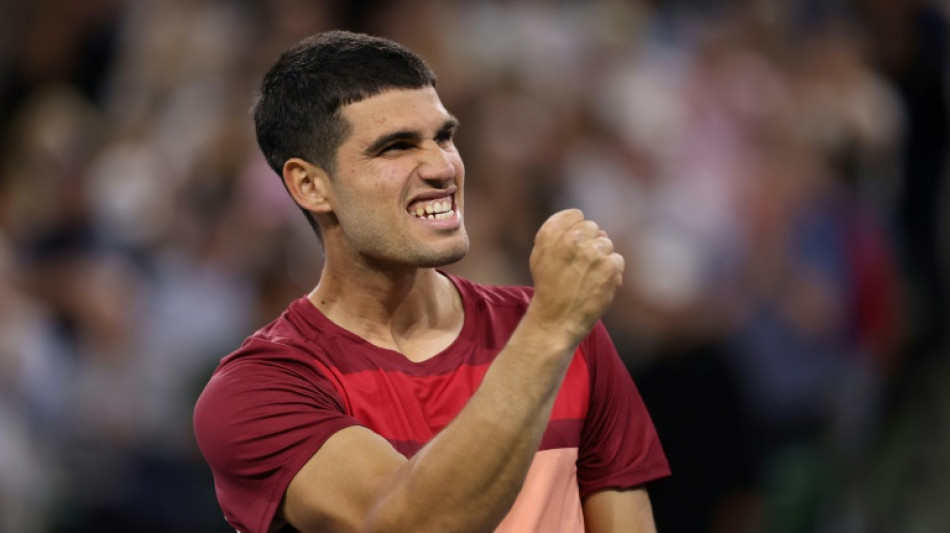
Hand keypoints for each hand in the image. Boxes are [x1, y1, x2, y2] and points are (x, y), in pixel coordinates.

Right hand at [525, 209, 624, 343]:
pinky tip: (597, 285)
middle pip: (593, 228)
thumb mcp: (540, 255)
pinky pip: (617, 260)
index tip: (572, 246)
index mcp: (552, 234)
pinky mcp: (610, 267)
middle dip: (589, 244)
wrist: (556, 320)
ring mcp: (593, 252)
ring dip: (600, 258)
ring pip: (606, 244)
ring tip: (587, 278)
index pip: (576, 215)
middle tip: (579, 266)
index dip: (575, 230)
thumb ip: (557, 233)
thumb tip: (591, 226)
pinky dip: (611, 273)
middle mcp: (573, 239)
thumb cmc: (548, 288)